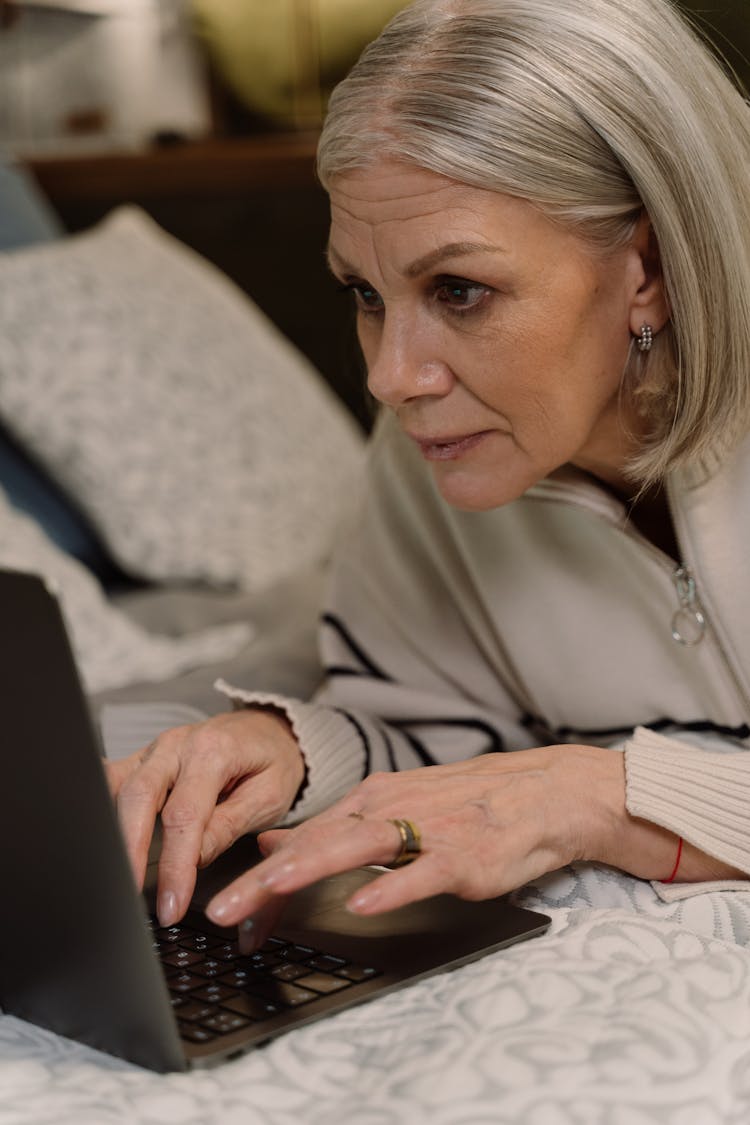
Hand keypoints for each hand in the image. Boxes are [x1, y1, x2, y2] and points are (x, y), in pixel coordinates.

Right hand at [106, 708, 304, 926]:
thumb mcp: (270, 795)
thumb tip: (194, 860)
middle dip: (130, 853)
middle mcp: (178, 745)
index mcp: (214, 752)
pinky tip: (90, 834)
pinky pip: (113, 779)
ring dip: (110, 833)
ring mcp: (155, 749)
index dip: (176, 865)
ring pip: (118, 788)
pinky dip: (99, 805)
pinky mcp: (143, 759)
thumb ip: (230, 825)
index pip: (185, 816)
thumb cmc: (273, 762)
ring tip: (110, 877)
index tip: (172, 905)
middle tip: (129, 897)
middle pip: (139, 798)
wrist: (270, 729)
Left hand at [205, 744, 635, 939]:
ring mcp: (426, 829)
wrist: (546, 792)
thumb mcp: (396, 805)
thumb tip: (275, 840)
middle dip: (262, 879)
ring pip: (354, 849)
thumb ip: (337, 826)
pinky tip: (363, 903)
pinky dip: (392, 886)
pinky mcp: (463, 854)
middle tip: (218, 911)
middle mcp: (390, 807)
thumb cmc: (471, 805)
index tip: (225, 910)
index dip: (260, 875)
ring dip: (305, 871)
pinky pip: (422, 872)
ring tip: (264, 896)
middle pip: (315, 844)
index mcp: (371, 799)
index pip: (303, 838)